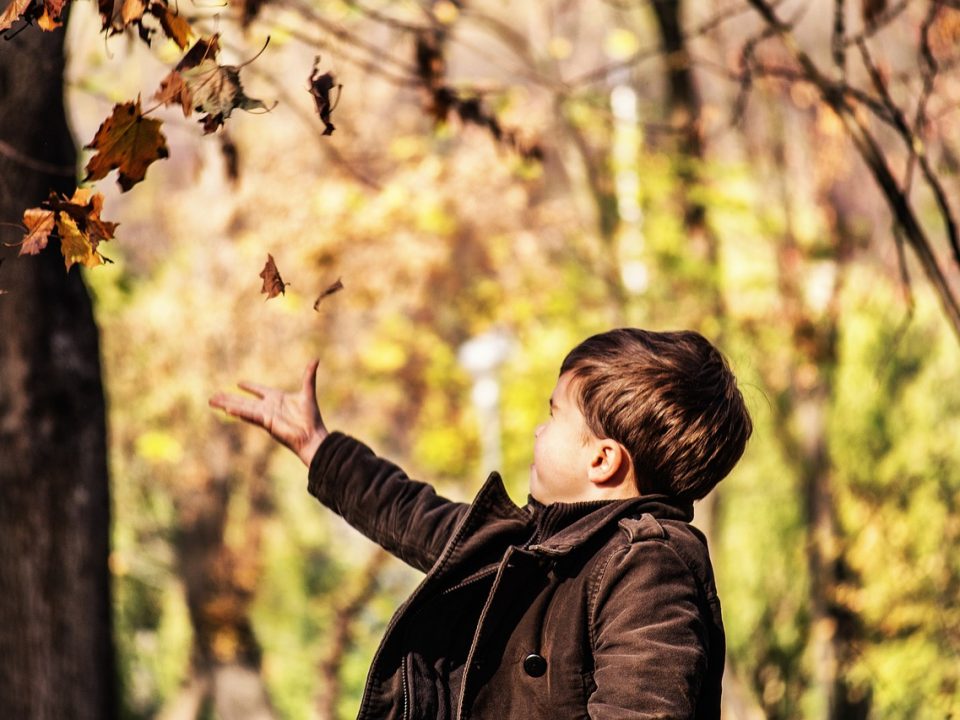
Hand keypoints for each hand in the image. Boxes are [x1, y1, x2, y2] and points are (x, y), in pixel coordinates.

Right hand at [209, 360, 328, 465]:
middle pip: (244, 401)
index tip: (239, 383)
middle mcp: (268, 407)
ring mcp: (265, 415)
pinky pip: (250, 415)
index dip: (250, 387)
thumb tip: (315, 359)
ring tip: (212, 401)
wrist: (312, 436)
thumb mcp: (308, 392)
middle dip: (229, 397)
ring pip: (242, 407)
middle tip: (214, 396)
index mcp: (277, 399)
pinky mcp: (266, 422)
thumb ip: (309, 376)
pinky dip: (239, 412)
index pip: (260, 391)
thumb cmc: (311, 418)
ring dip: (227, 404)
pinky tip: (227, 409)